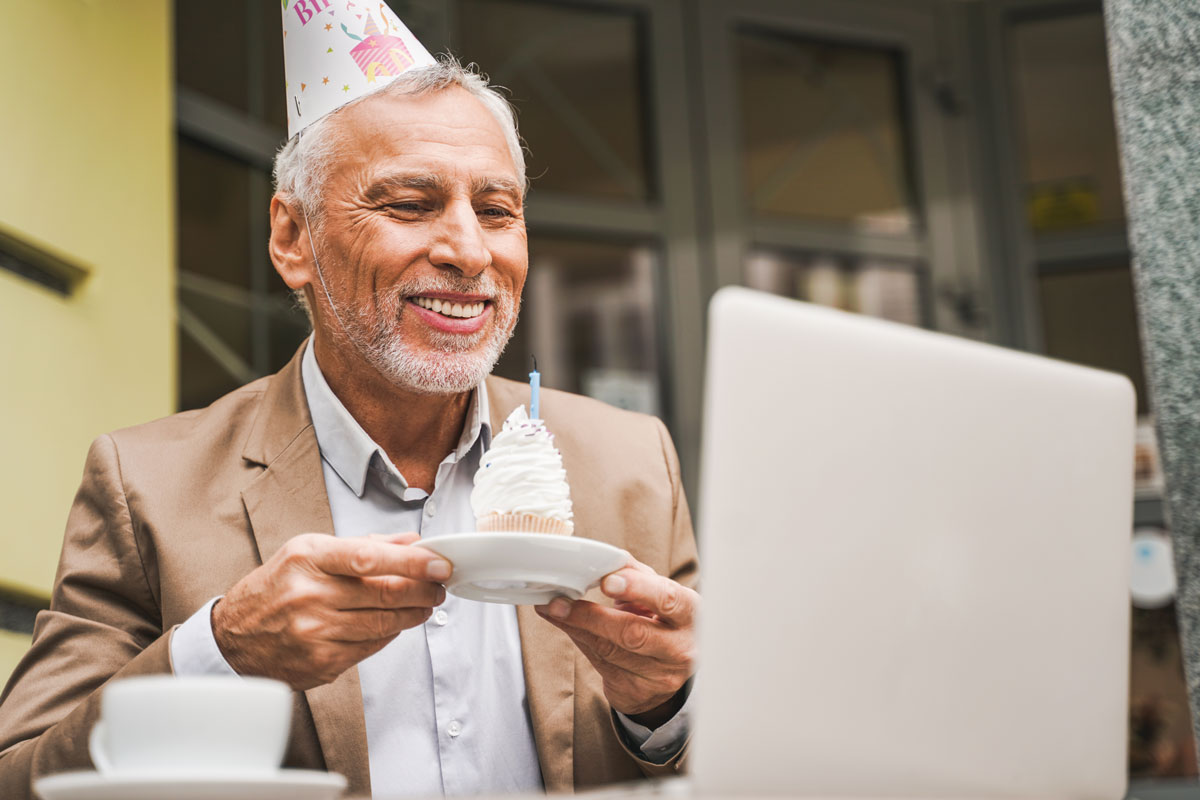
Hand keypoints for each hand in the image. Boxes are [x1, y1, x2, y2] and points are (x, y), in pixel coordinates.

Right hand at [212, 532, 449, 689]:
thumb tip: (412, 542)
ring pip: (384, 624)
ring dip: (414, 614)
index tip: (439, 563)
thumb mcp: (310, 552)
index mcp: (308, 558)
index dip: (412, 562)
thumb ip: (363, 546)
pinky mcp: (320, 663)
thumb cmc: (276, 587)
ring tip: (426, 604)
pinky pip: (371, 648)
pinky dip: (390, 635)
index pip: (370, 558)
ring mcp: (314, 632)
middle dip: (423, 589)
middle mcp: (309, 595)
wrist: (234, 637)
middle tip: (440, 585)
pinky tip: (397, 624)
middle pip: (384, 593)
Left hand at [535, 556, 697, 724]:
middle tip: (560, 603)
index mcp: (690, 615)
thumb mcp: (660, 593)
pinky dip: (578, 640)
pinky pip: (599, 663)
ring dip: (574, 627)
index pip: (668, 600)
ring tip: (552, 609)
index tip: (607, 581)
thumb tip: (606, 560)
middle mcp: (679, 649)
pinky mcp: (636, 691)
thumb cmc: (664, 619)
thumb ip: (636, 574)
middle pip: (633, 634)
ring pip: (609, 650)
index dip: (638, 589)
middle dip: (591, 617)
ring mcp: (658, 676)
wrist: (671, 668)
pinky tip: (565, 625)